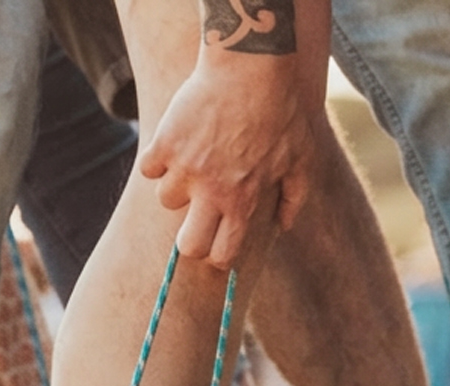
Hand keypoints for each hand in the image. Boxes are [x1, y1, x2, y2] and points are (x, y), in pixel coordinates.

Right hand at [138, 51, 316, 270]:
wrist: (252, 65)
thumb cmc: (282, 111)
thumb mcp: (302, 158)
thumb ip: (294, 198)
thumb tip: (283, 227)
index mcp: (243, 202)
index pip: (222, 254)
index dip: (219, 256)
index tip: (218, 245)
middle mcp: (212, 192)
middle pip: (187, 246)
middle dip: (190, 241)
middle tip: (196, 220)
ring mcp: (185, 167)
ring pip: (165, 200)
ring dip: (176, 187)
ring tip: (193, 165)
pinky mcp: (165, 142)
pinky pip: (148, 168)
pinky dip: (157, 160)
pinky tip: (175, 145)